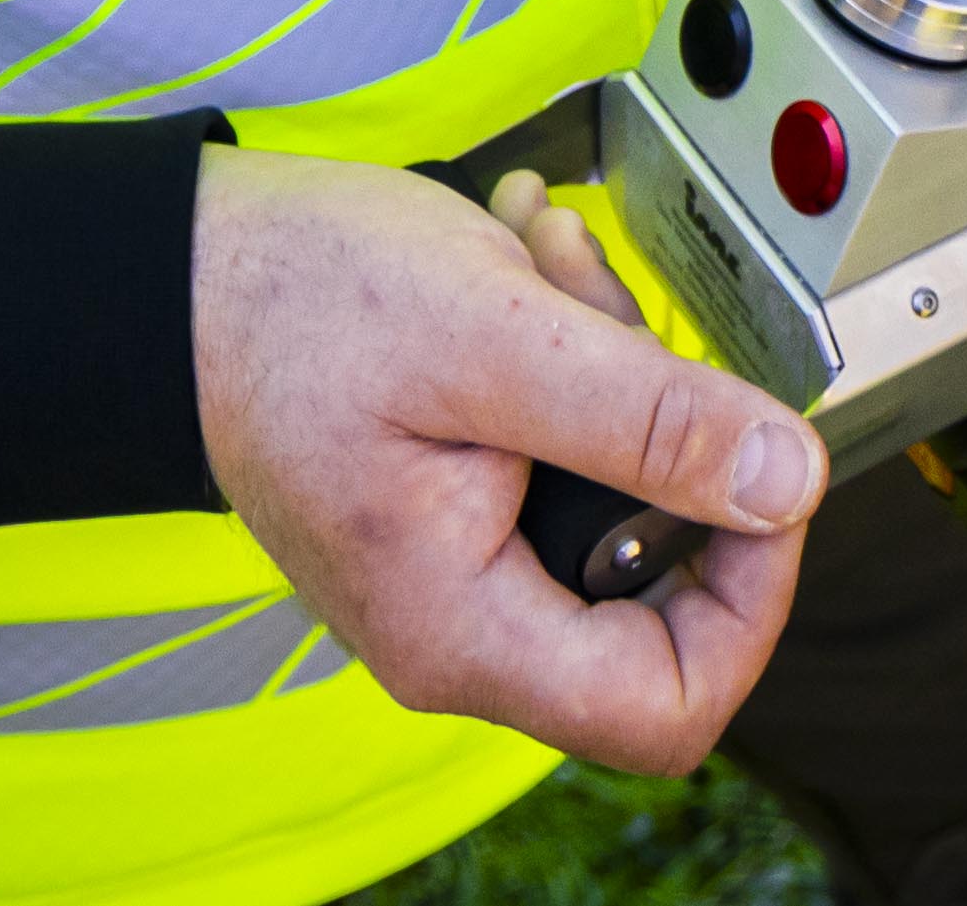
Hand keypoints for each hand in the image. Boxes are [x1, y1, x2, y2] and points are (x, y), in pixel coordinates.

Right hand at [191, 148, 817, 771]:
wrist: (179, 265)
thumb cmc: (294, 302)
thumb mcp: (496, 339)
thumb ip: (650, 422)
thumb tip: (787, 484)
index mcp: (463, 631)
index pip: (670, 705)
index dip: (749, 598)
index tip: (755, 474)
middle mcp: (461, 626)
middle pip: (656, 590)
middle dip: (665, 428)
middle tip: (612, 315)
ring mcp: (457, 567)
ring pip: (616, 497)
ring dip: (613, 362)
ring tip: (549, 261)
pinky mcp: (457, 503)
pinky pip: (565, 451)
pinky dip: (568, 350)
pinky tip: (523, 265)